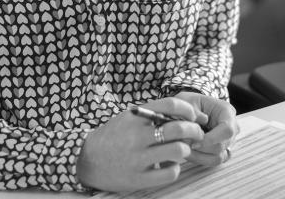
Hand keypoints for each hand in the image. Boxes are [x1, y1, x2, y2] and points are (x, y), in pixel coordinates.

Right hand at [76, 98, 205, 191]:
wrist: (87, 160)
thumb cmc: (113, 136)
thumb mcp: (128, 118)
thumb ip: (153, 114)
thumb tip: (186, 115)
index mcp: (135, 117)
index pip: (170, 104)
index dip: (188, 109)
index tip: (194, 116)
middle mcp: (136, 136)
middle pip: (178, 128)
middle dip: (195, 131)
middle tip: (197, 135)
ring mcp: (138, 158)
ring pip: (178, 150)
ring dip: (186, 150)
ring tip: (182, 151)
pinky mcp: (139, 179)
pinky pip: (170, 173)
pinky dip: (175, 168)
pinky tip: (170, 166)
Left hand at [174, 91, 239, 166]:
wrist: (188, 108)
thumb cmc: (188, 103)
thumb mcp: (187, 101)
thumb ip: (192, 112)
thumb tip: (199, 125)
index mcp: (227, 111)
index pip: (227, 130)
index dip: (211, 139)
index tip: (193, 143)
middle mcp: (232, 127)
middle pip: (222, 146)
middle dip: (201, 149)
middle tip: (184, 145)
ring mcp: (228, 140)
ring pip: (218, 157)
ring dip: (199, 156)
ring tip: (184, 150)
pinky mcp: (221, 151)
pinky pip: (213, 160)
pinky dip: (200, 159)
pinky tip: (188, 153)